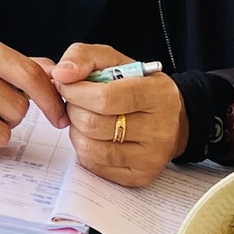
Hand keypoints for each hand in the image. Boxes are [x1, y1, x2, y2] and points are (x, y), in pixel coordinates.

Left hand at [51, 44, 187, 186]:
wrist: (172, 119)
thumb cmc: (137, 86)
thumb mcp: (115, 61)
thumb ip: (84, 57)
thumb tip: (61, 73)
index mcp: (158, 95)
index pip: (105, 98)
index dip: (76, 92)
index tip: (67, 85)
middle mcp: (159, 129)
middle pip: (93, 124)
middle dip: (74, 110)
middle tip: (76, 103)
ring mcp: (150, 157)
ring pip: (89, 148)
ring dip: (76, 130)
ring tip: (86, 118)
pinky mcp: (139, 177)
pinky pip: (93, 165)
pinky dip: (85, 149)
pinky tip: (95, 136)